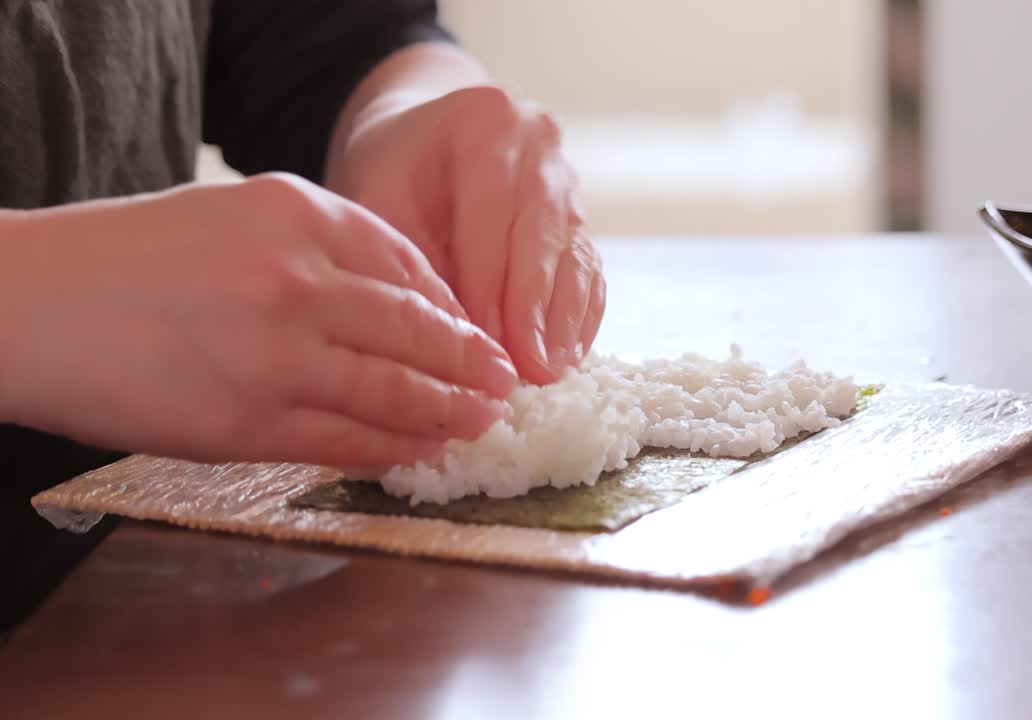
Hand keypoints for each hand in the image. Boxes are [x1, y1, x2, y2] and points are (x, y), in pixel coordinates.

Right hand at [0, 174, 516, 468]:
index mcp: (295, 214)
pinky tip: (417, 452)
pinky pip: (344, 437)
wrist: (27, 304)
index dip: (452, 307)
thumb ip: (313, 250)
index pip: (405, 264)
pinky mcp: (249, 418)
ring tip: (479, 423)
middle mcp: (298, 277)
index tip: (476, 331)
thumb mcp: (228, 218)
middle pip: (414, 328)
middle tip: (503, 384)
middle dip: (468, 362)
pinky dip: (390, 448)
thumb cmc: (123, 261)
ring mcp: (278, 351)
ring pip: (391, 388)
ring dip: (445, 412)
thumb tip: (395, 302)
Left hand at [329, 85, 605, 384]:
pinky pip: (588, 271)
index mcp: (487, 121)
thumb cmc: (393, 171)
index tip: (484, 346)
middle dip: (536, 311)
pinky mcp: (579, 219)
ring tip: (553, 372)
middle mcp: (540, 144)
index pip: (491, 217)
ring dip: (565, 321)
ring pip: (575, 257)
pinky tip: (567, 356)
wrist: (421, 137)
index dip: (489, 288)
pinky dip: (578, 316)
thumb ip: (416, 260)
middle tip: (531, 370)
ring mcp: (568, 179)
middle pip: (545, 236)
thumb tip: (457, 339)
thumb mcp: (378, 201)